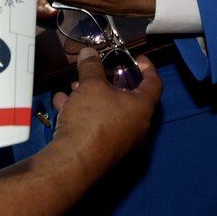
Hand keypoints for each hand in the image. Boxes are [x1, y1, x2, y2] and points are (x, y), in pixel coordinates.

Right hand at [48, 47, 160, 181]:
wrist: (74, 161)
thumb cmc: (92, 119)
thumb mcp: (91, 84)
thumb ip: (92, 66)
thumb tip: (90, 54)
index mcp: (142, 108)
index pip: (154, 84)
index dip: (148, 68)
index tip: (139, 59)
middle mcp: (136, 126)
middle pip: (128, 98)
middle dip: (110, 82)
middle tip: (99, 71)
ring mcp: (120, 141)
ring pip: (108, 112)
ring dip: (92, 96)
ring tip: (75, 86)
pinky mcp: (102, 150)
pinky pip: (95, 126)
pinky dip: (82, 113)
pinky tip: (62, 104)